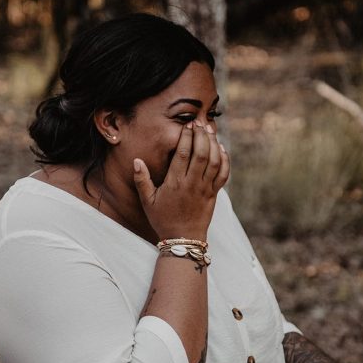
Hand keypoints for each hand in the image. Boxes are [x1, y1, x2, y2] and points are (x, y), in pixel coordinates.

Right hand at [133, 121, 229, 239]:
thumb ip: (142, 180)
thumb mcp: (147, 201)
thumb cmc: (163, 219)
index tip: (188, 126)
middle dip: (202, 135)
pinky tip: (221, 149)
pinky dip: (225, 160)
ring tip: (210, 130)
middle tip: (200, 123)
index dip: (187, 137)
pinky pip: (223, 174)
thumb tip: (137, 160)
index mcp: (175, 183)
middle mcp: (192, 184)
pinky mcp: (214, 194)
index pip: (183, 154)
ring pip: (214, 161)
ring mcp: (205, 189)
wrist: (183, 239)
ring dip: (214, 143)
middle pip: (201, 154)